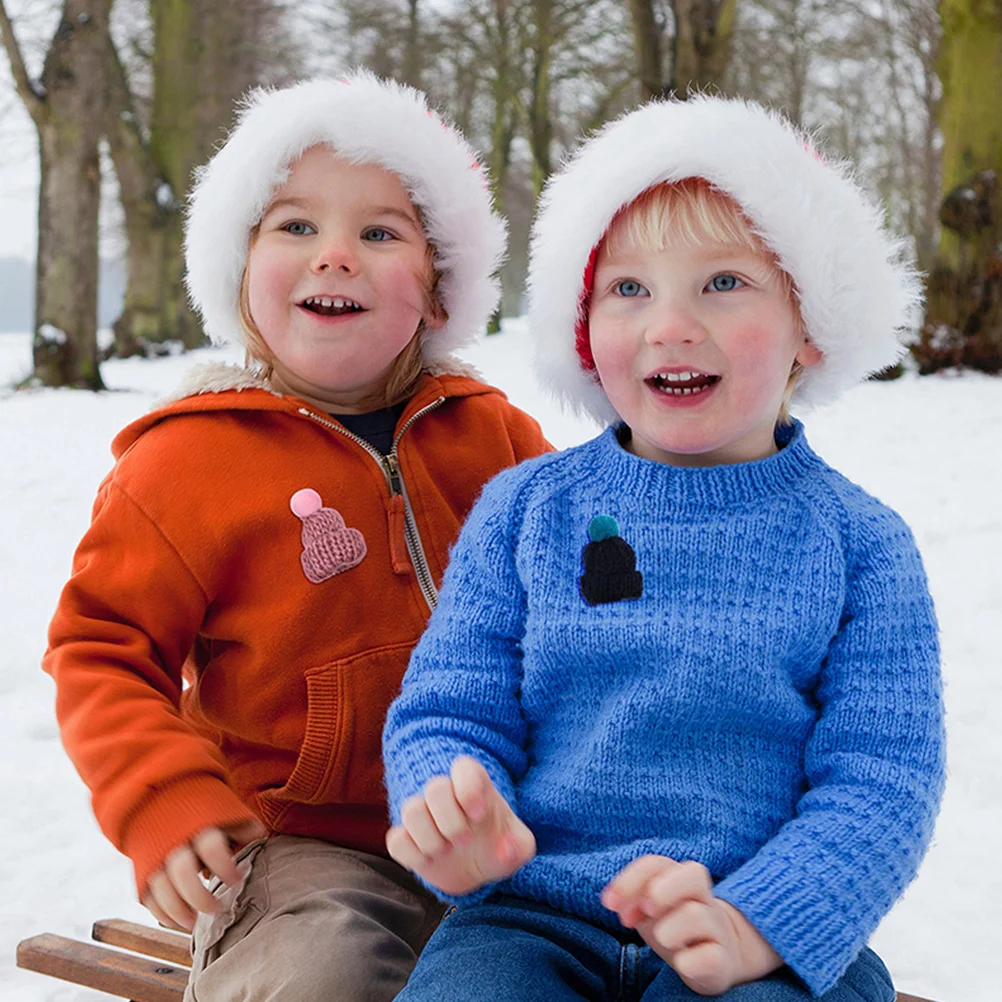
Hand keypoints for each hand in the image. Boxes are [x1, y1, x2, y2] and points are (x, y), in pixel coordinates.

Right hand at [142, 819, 267, 931]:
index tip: (237, 881)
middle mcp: (175, 841)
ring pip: (161, 889)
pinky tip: (177, 922)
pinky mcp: (144, 870)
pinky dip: (160, 913)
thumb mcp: (224, 810)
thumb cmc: (202, 810)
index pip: (211, 847)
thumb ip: (241, 827)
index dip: (224, 866)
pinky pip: (148, 896)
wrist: (160, 798)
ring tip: (194, 924)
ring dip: (177, 911)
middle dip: (198, 897)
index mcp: (199, 824)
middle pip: (182, 873)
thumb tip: (260, 839)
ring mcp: (156, 856)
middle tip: (216, 910)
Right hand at [386, 755, 535, 895]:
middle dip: (450, 820)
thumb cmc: (499, 846)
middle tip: (466, 841)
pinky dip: (411, 853)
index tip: (479, 816)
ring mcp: (424, 815)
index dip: (468, 789)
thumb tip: (505, 850)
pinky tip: (428, 860)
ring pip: (411, 810)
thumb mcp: (519, 846)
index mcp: (475, 785)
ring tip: (446, 851)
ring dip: (430, 838)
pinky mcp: (406, 839)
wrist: (477, 868)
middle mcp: (447, 795)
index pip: (464, 768)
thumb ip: (520, 846)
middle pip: (435, 788)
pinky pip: (396, 839)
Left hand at [601, 856, 781, 995]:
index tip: (609, 903)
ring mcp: (716, 927)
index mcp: (680, 879)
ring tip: (662, 939)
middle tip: (646, 910)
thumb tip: (614, 902)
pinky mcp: (723, 961)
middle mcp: (702, 898)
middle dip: (664, 889)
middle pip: (694, 874)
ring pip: (697, 915)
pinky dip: (690, 962)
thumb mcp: (650, 910)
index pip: (657, 864)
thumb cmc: (674, 926)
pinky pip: (711, 957)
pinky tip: (681, 964)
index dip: (630, 879)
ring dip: (670, 929)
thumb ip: (633, 900)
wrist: (716, 956)